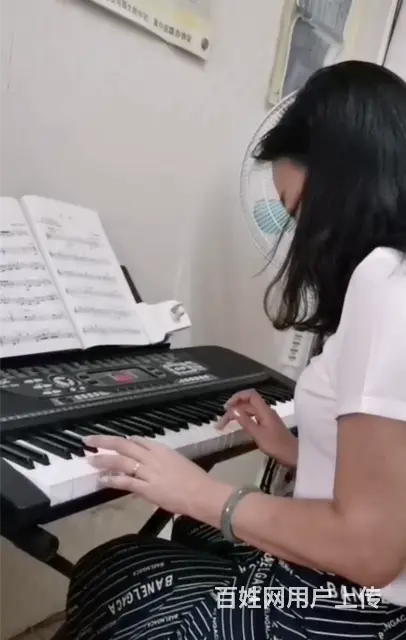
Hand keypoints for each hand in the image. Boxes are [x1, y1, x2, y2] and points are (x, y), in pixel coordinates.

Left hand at [86, 435, 215, 514]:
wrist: (202, 493)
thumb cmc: (196, 480)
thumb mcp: (179, 463)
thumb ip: (163, 462)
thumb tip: (153, 467)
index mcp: (162, 449)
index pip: (138, 440)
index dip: (123, 441)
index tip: (113, 443)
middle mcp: (152, 457)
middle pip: (124, 445)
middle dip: (104, 441)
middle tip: (88, 441)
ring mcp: (148, 472)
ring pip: (121, 462)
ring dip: (103, 460)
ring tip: (90, 460)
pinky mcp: (147, 488)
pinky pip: (125, 482)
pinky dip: (112, 480)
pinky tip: (102, 480)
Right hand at [217, 389, 297, 466]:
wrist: (294, 456)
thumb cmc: (277, 446)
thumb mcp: (258, 435)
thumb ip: (245, 421)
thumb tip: (232, 409)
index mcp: (265, 411)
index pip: (250, 395)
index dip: (237, 397)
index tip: (226, 407)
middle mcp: (266, 411)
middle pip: (247, 404)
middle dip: (233, 410)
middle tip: (220, 423)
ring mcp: (267, 418)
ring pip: (249, 411)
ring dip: (237, 415)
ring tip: (225, 424)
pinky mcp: (267, 425)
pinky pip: (253, 418)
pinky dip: (243, 420)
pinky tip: (238, 427)